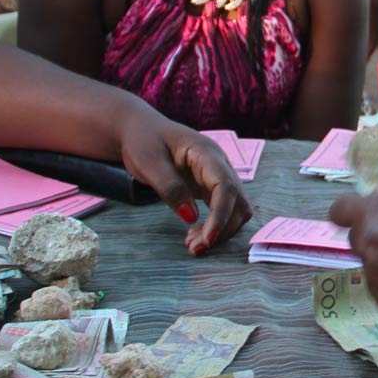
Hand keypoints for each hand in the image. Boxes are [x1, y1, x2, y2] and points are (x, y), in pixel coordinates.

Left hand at [114, 109, 252, 254]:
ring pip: (235, 208)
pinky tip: (194, 234)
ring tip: (193, 245)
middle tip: (195, 248)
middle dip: (221, 228)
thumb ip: (171, 188)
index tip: (207, 239)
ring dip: (220, 230)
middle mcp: (219, 165)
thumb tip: (191, 217)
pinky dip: (214, 225)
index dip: (221, 215)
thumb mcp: (149, 163)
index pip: (226, 187)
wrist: (139, 129)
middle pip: (237, 201)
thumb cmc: (143, 140)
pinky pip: (223, 209)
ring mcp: (217, 176)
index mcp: (206, 153)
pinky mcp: (210, 187)